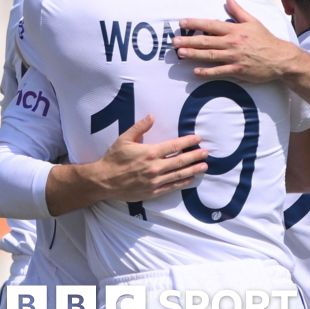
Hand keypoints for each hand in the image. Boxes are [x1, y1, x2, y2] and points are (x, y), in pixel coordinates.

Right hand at [91, 115, 207, 201]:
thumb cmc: (113, 158)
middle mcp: (155, 167)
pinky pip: (171, 187)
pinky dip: (183, 183)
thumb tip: (152, 116)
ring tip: (204, 166)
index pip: (174, 146)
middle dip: (195, 156)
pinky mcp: (153, 192)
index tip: (198, 139)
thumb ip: (140, 128)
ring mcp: (155, 181)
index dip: (188, 141)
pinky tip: (191, 179)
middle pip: (180, 160)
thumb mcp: (124, 139)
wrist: (103, 181)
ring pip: (179, 174)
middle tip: (206, 153)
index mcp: (149, 152)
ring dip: (193, 170)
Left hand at [174, 0, 301, 82]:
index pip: (212, 25)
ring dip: (194, 54)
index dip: (196, 23)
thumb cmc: (266, 40)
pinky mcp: (238, 70)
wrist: (280, 58)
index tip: (182, 22)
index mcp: (235, 30)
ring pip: (210, 55)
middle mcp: (233, 43)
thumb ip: (238, 11)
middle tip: (174, 41)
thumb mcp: (253, 22)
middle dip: (189, 40)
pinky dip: (207, 72)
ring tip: (180, 53)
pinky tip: (196, 71)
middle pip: (207, 41)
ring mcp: (235, 57)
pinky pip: (219, 71)